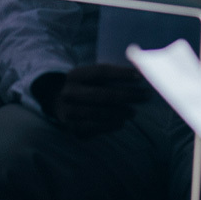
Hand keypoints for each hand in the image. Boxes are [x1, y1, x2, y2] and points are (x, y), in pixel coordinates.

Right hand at [32, 64, 150, 136]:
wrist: (56, 100)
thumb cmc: (82, 85)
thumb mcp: (89, 75)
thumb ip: (108, 75)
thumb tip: (138, 71)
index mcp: (75, 74)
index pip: (101, 72)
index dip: (121, 74)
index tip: (140, 76)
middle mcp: (69, 92)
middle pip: (102, 94)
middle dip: (127, 95)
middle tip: (144, 96)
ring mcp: (68, 111)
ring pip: (98, 113)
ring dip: (120, 113)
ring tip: (134, 112)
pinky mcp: (71, 127)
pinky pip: (93, 128)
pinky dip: (109, 126)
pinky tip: (121, 122)